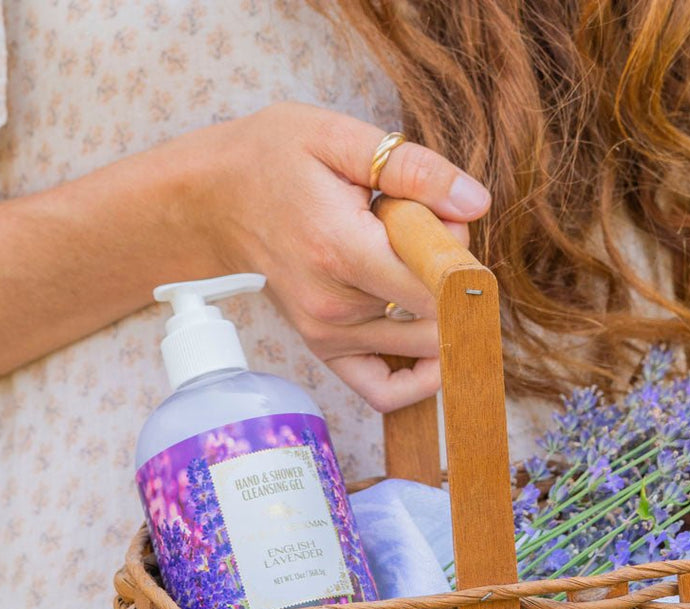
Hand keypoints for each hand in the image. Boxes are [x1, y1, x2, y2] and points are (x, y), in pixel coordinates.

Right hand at [189, 101, 489, 411]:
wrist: (213, 200)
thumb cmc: (273, 160)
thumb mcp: (338, 137)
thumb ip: (413, 169)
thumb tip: (476, 201)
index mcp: (343, 249)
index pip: (438, 285)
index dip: (462, 259)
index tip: (448, 225)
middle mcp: (336, 305)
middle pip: (437, 313)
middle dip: (452, 279)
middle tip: (425, 236)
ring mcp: (329, 335)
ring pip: (423, 346)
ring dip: (437, 311)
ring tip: (406, 266)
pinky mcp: (325, 350)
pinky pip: (383, 391)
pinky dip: (417, 378)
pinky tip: (430, 346)